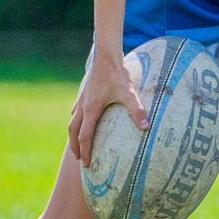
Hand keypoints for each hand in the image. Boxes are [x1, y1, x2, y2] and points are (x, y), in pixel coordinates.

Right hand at [67, 48, 148, 164]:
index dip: (85, 151)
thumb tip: (146, 127)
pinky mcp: (84, 90)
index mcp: (92, 109)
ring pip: (73, 120)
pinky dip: (77, 118)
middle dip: (75, 146)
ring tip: (78, 142)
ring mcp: (82, 97)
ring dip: (74, 133)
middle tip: (78, 158)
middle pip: (73, 131)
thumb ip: (137, 110)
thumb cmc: (117, 73)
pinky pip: (77, 109)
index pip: (85, 136)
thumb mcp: (129, 93)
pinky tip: (81, 118)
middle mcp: (83, 105)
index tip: (86, 164)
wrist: (106, 54)